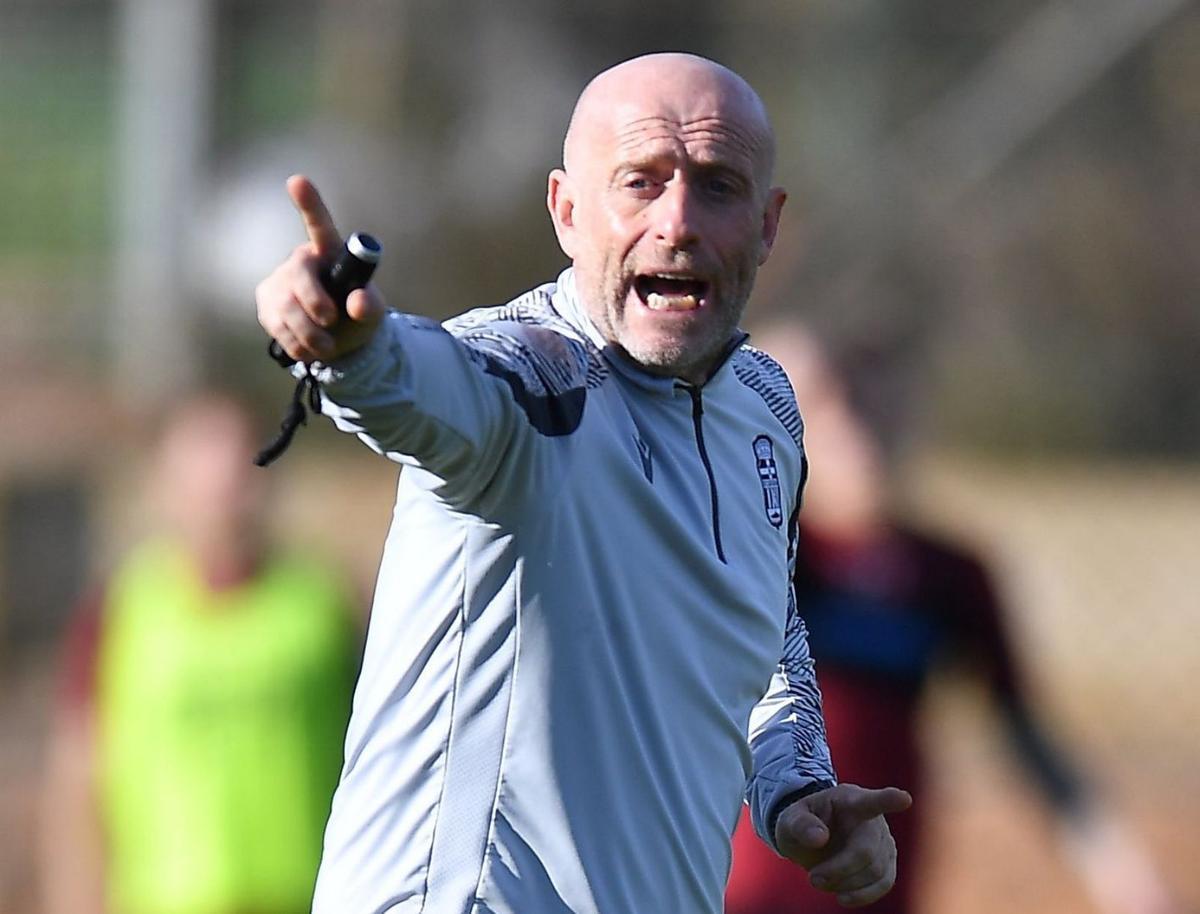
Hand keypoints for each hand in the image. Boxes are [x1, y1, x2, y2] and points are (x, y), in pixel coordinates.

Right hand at [255, 175, 385, 363]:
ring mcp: (279, 281)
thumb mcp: (372, 313)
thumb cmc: (355, 315)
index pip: (319, 225)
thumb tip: (358, 303)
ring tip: (327, 345)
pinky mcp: (265, 303)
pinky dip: (297, 343)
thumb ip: (370, 306)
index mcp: (329, 252)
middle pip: (299, 276)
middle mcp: (301, 260)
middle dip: (315, 303)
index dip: (308, 203)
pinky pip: (276, 325)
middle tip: (331, 322)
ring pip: (286, 306)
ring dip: (309, 333)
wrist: (336, 341)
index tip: (297, 180)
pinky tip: (309, 345)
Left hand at [775, 783, 912, 907]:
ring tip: (820, 881)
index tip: (903, 798)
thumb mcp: (790, 819)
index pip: (870, 801)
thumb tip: (820, 838)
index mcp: (849, 799)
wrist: (812, 839)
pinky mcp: (887, 863)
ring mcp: (884, 841)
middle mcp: (873, 819)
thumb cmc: (803, 824)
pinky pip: (884, 884)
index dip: (888, 800)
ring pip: (876, 871)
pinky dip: (862, 895)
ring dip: (846, 884)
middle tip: (813, 878)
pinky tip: (843, 896)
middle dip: (839, 870)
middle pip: (866, 851)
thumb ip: (800, 824)